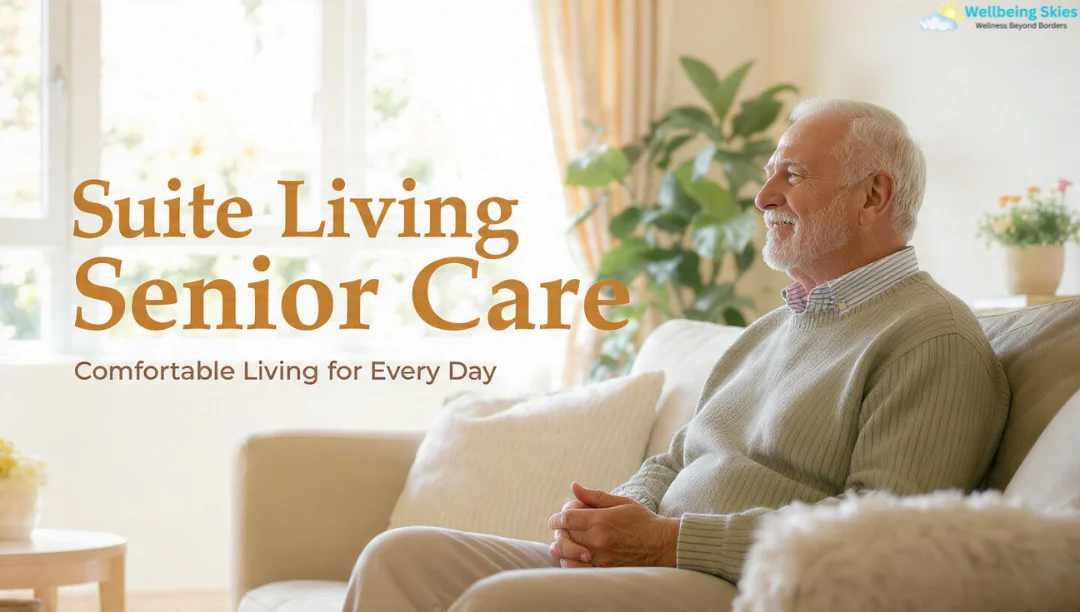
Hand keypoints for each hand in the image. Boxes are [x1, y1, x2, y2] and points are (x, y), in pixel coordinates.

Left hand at [548, 482, 679, 568]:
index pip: (566, 519)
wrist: (662, 545)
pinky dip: (570, 563)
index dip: (556, 519)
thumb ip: (594, 496)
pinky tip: (571, 557)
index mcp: (601, 519)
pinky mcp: (605, 569)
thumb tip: (574, 486)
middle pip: (565, 535)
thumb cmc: (642, 521)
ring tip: (561, 544)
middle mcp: (598, 539)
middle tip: (561, 530)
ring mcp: (601, 556)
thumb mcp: (621, 502)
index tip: (555, 520)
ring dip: (562, 548)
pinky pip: (579, 568)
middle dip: (559, 531)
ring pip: (568, 554)